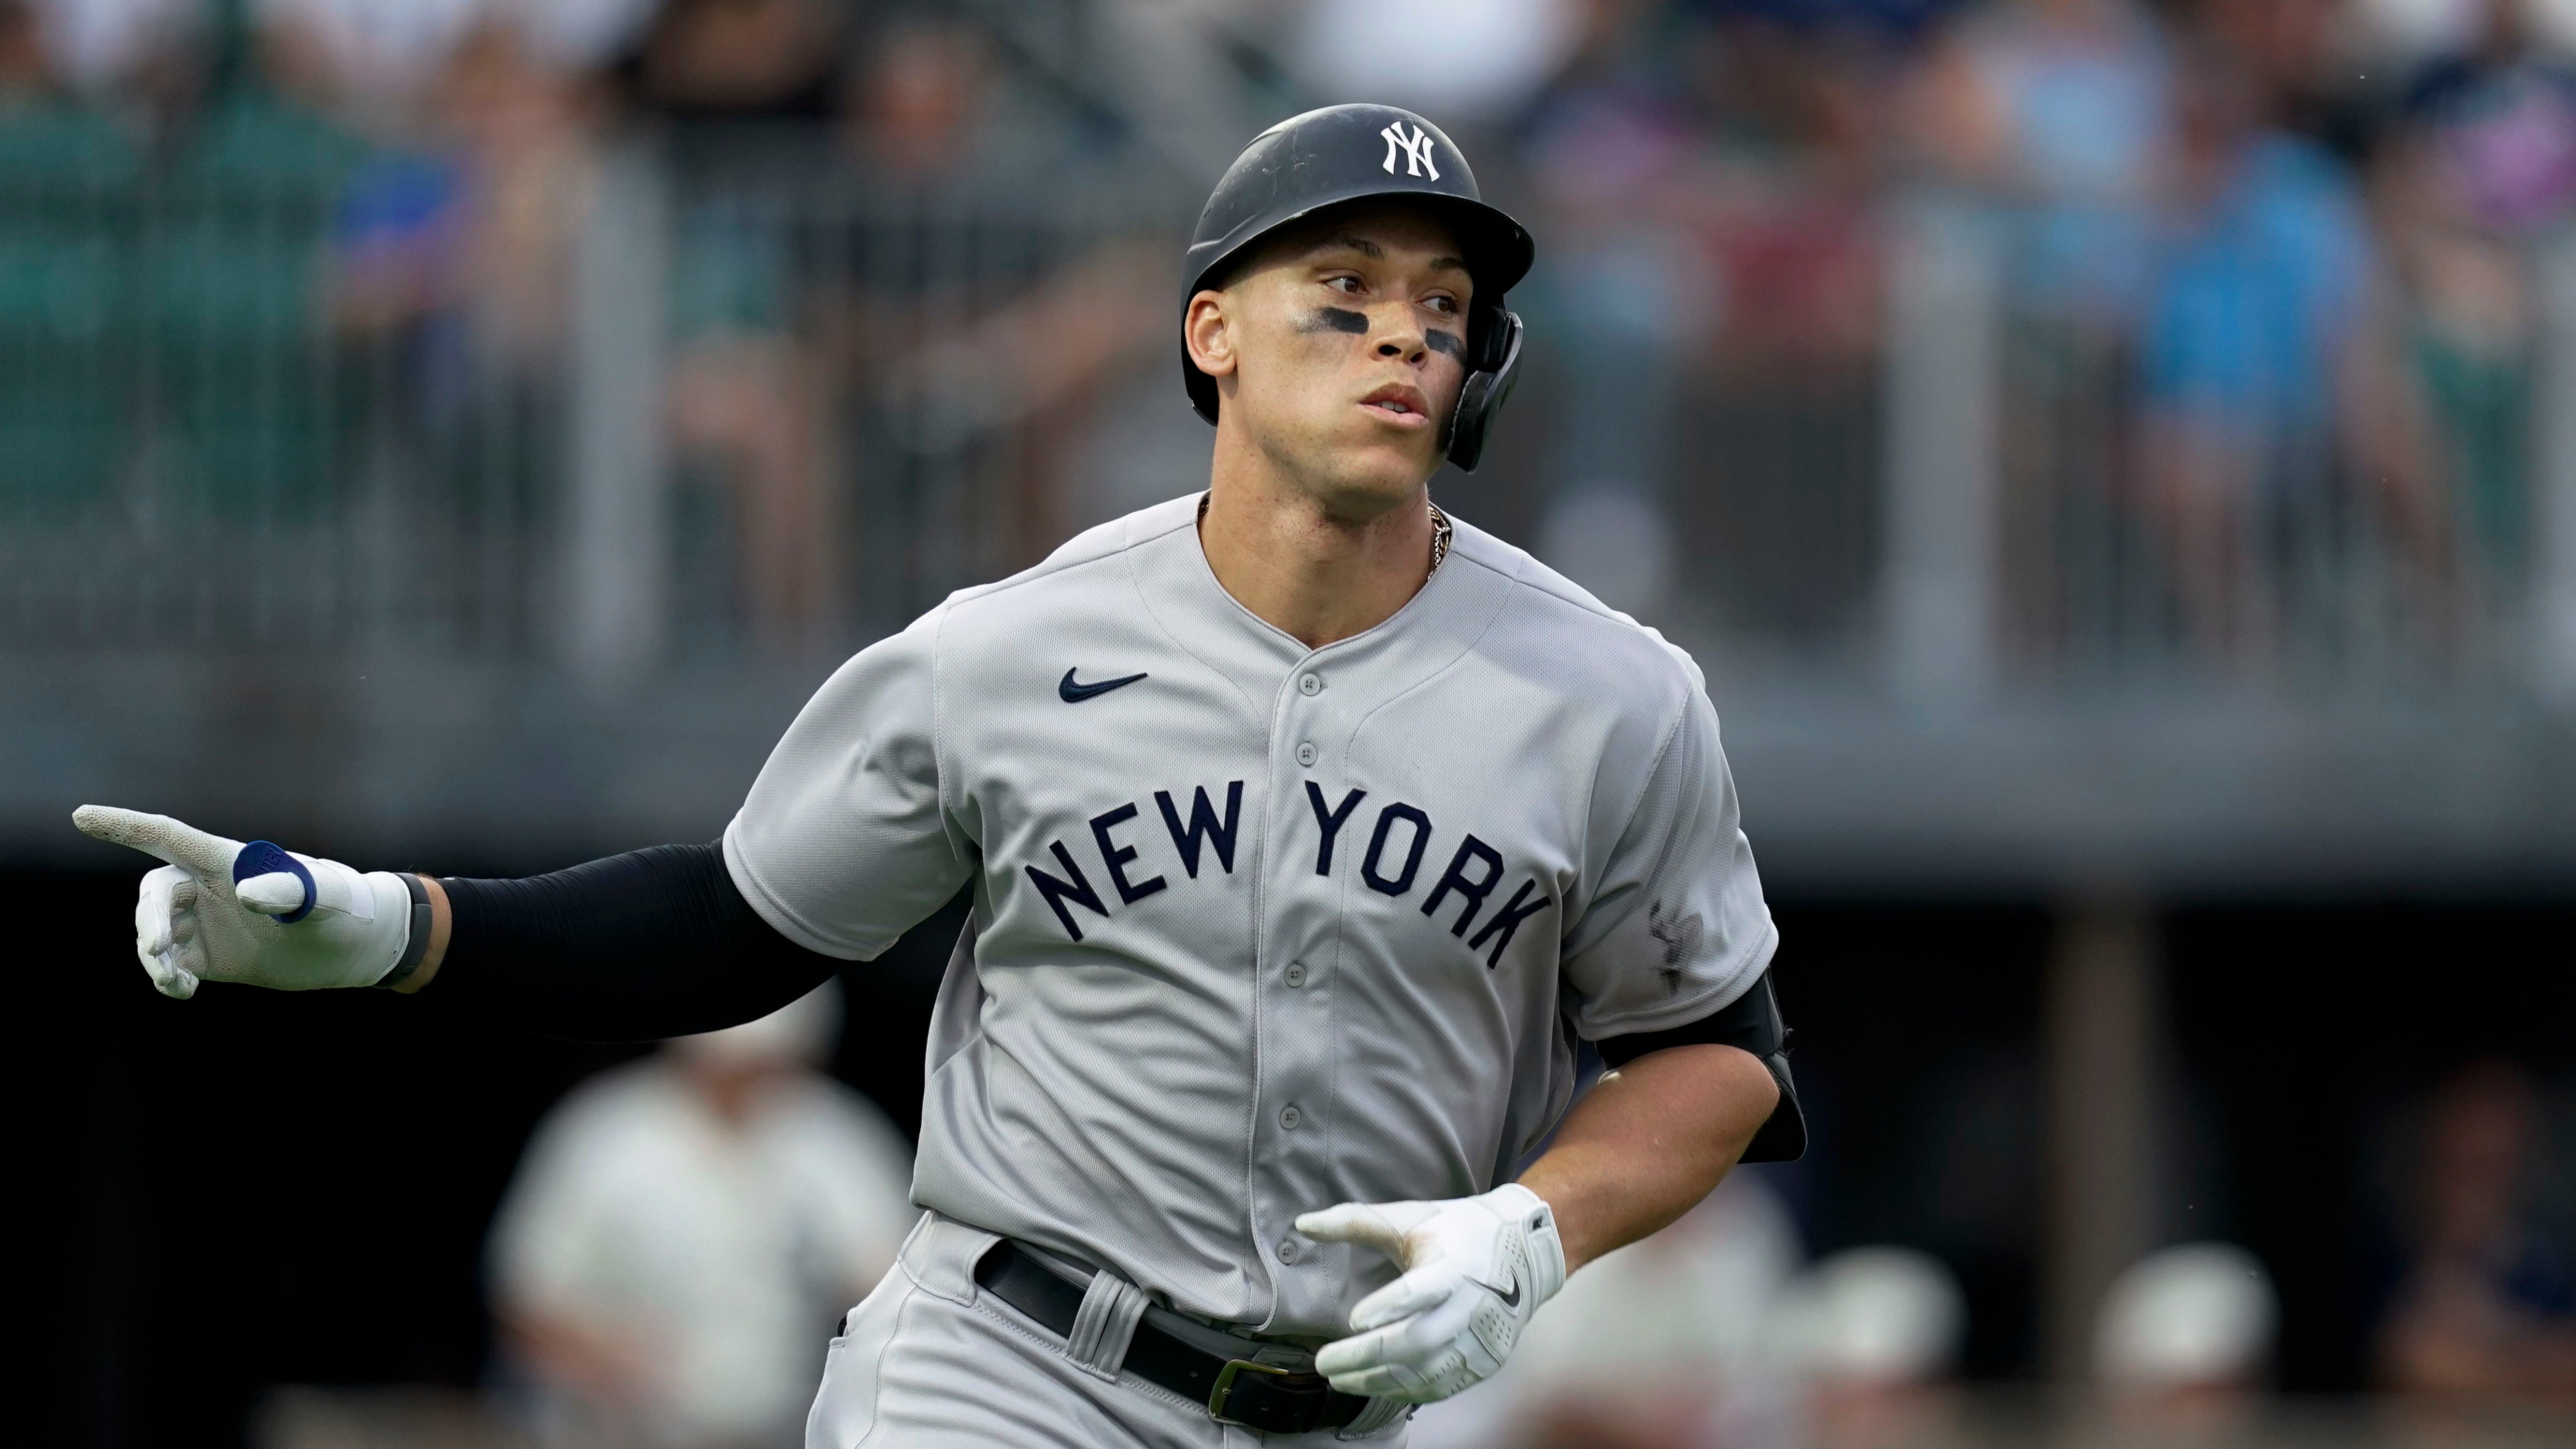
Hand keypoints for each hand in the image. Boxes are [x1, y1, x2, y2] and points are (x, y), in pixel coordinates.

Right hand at [73, 805, 414, 998]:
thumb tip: (247, 893)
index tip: (80, 816)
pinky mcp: (207, 955)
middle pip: (154, 894)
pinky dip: (168, 978)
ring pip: (154, 932)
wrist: (354, 946)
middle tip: (158, 949)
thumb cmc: (343, 905)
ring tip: (178, 981)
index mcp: (227, 859)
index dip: (123, 826)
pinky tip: (185, 992)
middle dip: (149, 920)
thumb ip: (291, 888)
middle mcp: (207, 886)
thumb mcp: (325, 895)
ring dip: (155, 957)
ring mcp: (203, 921)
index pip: (166, 835)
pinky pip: (170, 964)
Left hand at [1294, 1183, 1566, 1403]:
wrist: (1525, 1251)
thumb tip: (1302, 1224)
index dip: (1390, 1304)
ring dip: (1377, 1381)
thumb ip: (1354, 1222)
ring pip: (1425, 1372)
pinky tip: (1375, 1386)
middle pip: (1416, 1341)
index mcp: (1452, 1265)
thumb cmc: (1456, 1231)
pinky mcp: (1484, 1361)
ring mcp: (1480, 1338)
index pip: (1421, 1289)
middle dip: (1366, 1356)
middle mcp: (1469, 1305)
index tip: (1355, 1318)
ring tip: (1338, 1379)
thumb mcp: (1408, 1219)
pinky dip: (1404, 1391)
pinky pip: (1441, 1386)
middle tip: (1323, 1363)